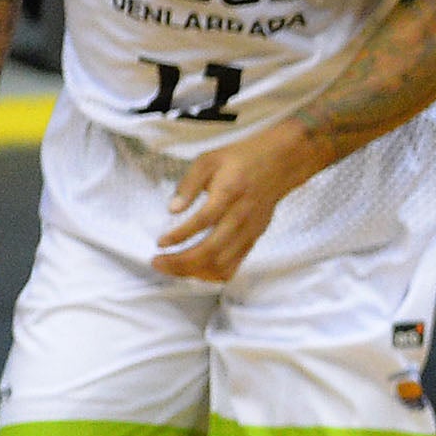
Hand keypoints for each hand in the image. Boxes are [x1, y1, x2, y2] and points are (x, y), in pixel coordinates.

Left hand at [155, 126, 325, 281]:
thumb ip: (188, 185)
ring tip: (171, 267)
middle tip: (157, 262)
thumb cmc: (239, 161)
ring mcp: (250, 232)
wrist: (279, 165)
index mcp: (229, 193)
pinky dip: (211, 274)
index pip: (204, 221)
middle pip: (211, 251)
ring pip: (222, 264)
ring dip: (193, 272)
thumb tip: (172, 209)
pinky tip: (194, 270)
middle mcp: (241, 217)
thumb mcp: (207, 161)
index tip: (160, 243)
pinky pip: (233, 266)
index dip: (180, 235)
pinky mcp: (254, 239)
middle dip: (180, 262)